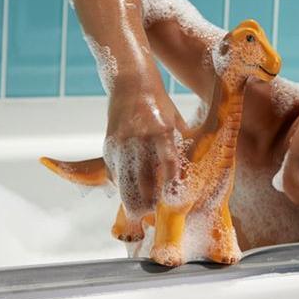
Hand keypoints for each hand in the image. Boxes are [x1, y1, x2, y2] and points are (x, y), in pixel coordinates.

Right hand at [103, 73, 188, 218]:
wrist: (130, 82)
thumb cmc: (160, 104)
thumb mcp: (175, 120)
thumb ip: (181, 145)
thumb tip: (189, 171)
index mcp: (161, 130)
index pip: (168, 162)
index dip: (171, 183)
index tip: (174, 200)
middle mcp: (140, 137)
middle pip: (143, 177)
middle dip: (148, 200)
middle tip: (154, 216)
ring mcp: (122, 142)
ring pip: (125, 180)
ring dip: (132, 199)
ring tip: (140, 213)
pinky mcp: (109, 145)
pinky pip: (114, 172)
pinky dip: (121, 185)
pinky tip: (128, 194)